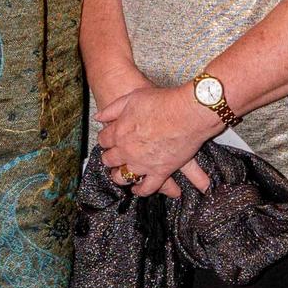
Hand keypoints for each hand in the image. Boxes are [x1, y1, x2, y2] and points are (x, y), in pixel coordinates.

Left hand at [96, 84, 217, 197]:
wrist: (188, 113)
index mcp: (119, 132)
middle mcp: (127, 151)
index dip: (105, 139)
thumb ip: (113, 109)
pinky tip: (138, 188)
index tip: (107, 139)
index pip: (103, 140)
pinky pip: (147, 187)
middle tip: (111, 158)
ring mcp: (143, 164)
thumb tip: (99, 116)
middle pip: (110, 160)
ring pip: (123, 177)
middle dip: (109, 159)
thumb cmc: (162, 102)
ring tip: (120, 175)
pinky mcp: (160, 172)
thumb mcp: (133, 98)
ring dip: (119, 176)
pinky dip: (140, 190)